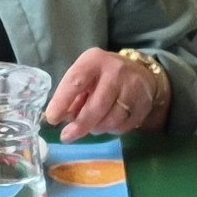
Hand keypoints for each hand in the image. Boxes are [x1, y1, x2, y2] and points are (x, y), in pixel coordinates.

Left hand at [44, 47, 166, 138]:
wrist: (140, 74)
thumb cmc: (103, 76)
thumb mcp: (85, 77)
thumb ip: (72, 96)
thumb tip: (60, 118)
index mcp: (94, 61)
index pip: (76, 81)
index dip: (62, 101)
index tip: (52, 118)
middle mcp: (116, 71)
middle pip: (97, 106)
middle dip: (80, 125)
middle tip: (67, 136)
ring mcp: (133, 88)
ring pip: (111, 120)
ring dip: (97, 128)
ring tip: (92, 125)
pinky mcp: (143, 104)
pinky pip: (123, 126)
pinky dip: (112, 130)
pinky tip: (108, 123)